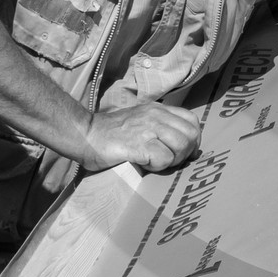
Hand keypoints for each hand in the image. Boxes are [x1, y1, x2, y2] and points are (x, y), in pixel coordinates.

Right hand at [81, 101, 201, 173]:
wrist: (85, 135)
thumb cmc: (110, 135)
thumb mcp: (139, 123)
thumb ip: (160, 129)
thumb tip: (185, 148)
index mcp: (158, 110)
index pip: (192, 121)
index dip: (192, 139)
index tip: (182, 152)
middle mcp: (156, 115)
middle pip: (191, 135)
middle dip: (185, 153)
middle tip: (168, 161)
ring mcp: (148, 128)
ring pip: (181, 146)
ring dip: (171, 160)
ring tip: (154, 162)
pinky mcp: (139, 144)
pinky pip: (164, 158)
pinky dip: (157, 166)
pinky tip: (143, 164)